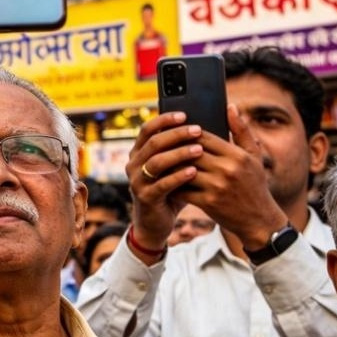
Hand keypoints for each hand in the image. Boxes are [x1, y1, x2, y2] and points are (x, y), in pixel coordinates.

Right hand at [125, 110, 201, 249]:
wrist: (157, 222)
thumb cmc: (170, 190)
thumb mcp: (174, 167)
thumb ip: (181, 149)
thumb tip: (203, 126)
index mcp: (139, 152)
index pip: (147, 129)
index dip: (164, 120)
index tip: (184, 114)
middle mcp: (133, 164)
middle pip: (153, 142)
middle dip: (176, 134)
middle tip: (197, 130)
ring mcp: (136, 181)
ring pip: (156, 161)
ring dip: (179, 154)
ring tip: (199, 150)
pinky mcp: (145, 197)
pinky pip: (162, 184)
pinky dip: (179, 176)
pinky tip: (194, 172)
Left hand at [173, 104, 286, 249]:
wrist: (259, 220)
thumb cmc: (254, 184)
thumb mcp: (253, 156)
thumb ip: (241, 131)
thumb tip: (230, 106)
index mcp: (236, 155)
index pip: (202, 137)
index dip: (185, 133)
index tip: (175, 132)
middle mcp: (227, 169)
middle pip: (190, 152)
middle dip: (174, 149)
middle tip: (159, 146)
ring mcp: (217, 187)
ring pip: (183, 170)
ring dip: (169, 167)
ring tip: (158, 162)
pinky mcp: (208, 203)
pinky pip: (182, 190)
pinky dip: (172, 185)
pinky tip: (164, 182)